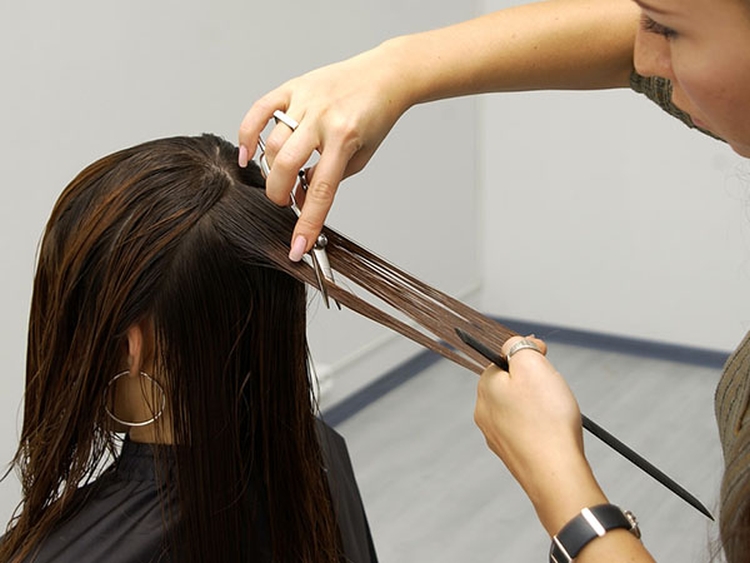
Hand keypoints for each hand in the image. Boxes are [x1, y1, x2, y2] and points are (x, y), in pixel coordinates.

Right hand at [238, 43, 409, 260]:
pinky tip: (247, 155)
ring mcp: (305, 101)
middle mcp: (322, 118)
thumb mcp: (360, 157)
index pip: (322, 190)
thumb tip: (302, 203)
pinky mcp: (293, 87)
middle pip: (286, 165)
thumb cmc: (374, 118)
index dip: (307, 223)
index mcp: (345, 138)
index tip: (297, 248)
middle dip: (279, 194)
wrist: (384, 76)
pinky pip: (259, 110)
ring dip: (271, 170)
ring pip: (272, 144)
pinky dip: (247, 135)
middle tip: (284, 201)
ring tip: (281, 176)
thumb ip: (329, 180)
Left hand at [474, 335, 606, 533]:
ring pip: (521, 408)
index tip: (545, 361)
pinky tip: (553, 433)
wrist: (556, 473)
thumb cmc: (547, 420)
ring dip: (540, 406)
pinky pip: (528, 430)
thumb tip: (515, 343)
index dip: (528, 358)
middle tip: (552, 392)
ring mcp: (496, 435)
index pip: (503, 360)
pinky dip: (542, 427)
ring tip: (555, 414)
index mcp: (485, 387)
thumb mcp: (532, 366)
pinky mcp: (512, 454)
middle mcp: (484, 412)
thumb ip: (519, 347)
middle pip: (512, 384)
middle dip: (535, 384)